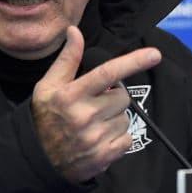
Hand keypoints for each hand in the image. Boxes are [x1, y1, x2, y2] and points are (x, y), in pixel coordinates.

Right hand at [31, 26, 160, 183]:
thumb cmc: (44, 118)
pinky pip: (127, 139)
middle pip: (122, 97)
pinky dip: (118, 138)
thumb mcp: (47, 86)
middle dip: (114, 97)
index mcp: (70, 95)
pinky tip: (100, 138)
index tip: (154, 55)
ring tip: (94, 124)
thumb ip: (67, 59)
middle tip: (96, 104)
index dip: (133, 62)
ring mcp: (95, 138)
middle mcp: (84, 116)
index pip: (107, 73)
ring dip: (114, 118)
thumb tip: (74, 32)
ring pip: (125, 118)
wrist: (37, 160)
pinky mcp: (103, 156)